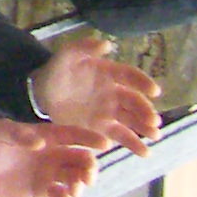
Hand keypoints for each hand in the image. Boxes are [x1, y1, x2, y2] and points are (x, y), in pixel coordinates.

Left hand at [0, 118, 112, 196]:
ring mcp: (51, 174)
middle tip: (87, 177)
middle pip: (81, 160)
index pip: (74, 135)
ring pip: (75, 179)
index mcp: (48, 136)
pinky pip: (62, 196)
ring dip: (79, 186)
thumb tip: (41, 142)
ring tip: (72, 192)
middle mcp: (54, 155)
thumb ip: (20, 135)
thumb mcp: (2, 133)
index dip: (90, 138)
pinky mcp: (44, 191)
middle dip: (89, 168)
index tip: (104, 144)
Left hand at [29, 37, 161, 155]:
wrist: (41, 94)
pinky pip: (120, 136)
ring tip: (155, 136)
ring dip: (144, 128)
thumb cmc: (56, 70)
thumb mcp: (67, 55)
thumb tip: (107, 44)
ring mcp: (109, 111)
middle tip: (154, 121)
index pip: (130, 76)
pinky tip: (143, 152)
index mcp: (109, 72)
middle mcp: (114, 92)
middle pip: (134, 101)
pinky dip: (133, 144)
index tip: (154, 91)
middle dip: (145, 110)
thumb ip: (84, 47)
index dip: (143, 82)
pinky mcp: (102, 128)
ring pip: (131, 120)